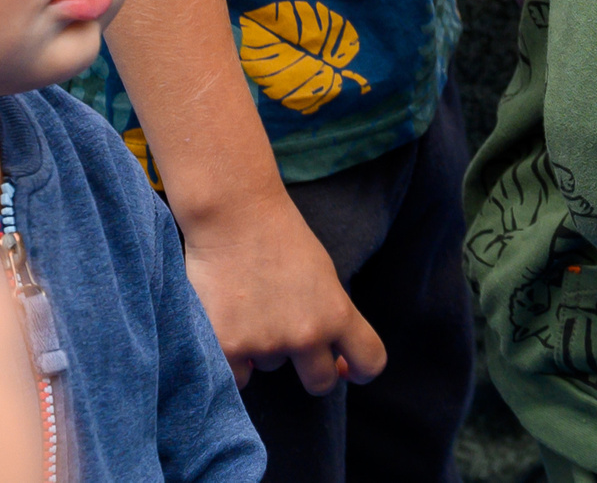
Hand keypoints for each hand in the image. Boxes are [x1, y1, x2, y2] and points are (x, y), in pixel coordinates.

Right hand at [180, 191, 387, 389]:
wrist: (235, 214)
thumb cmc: (280, 238)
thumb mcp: (322, 275)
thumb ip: (330, 315)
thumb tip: (335, 361)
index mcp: (337, 313)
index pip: (370, 361)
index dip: (361, 371)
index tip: (347, 370)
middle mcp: (307, 334)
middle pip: (321, 383)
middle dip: (311, 372)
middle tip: (293, 348)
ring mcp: (267, 344)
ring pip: (271, 370)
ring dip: (263, 351)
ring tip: (250, 307)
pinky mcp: (228, 347)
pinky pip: (238, 377)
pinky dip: (233, 360)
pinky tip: (227, 325)